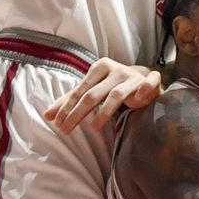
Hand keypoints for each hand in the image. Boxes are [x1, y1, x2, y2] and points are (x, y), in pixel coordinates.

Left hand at [44, 58, 161, 133]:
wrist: (143, 79)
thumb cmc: (113, 86)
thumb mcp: (92, 90)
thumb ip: (71, 101)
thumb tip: (47, 116)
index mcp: (100, 68)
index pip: (79, 91)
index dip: (67, 108)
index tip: (57, 125)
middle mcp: (115, 70)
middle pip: (93, 95)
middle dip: (77, 114)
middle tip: (66, 130)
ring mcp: (133, 76)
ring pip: (116, 95)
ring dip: (104, 113)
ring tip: (93, 128)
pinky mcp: (150, 81)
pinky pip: (149, 84)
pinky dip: (145, 90)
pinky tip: (139, 100)